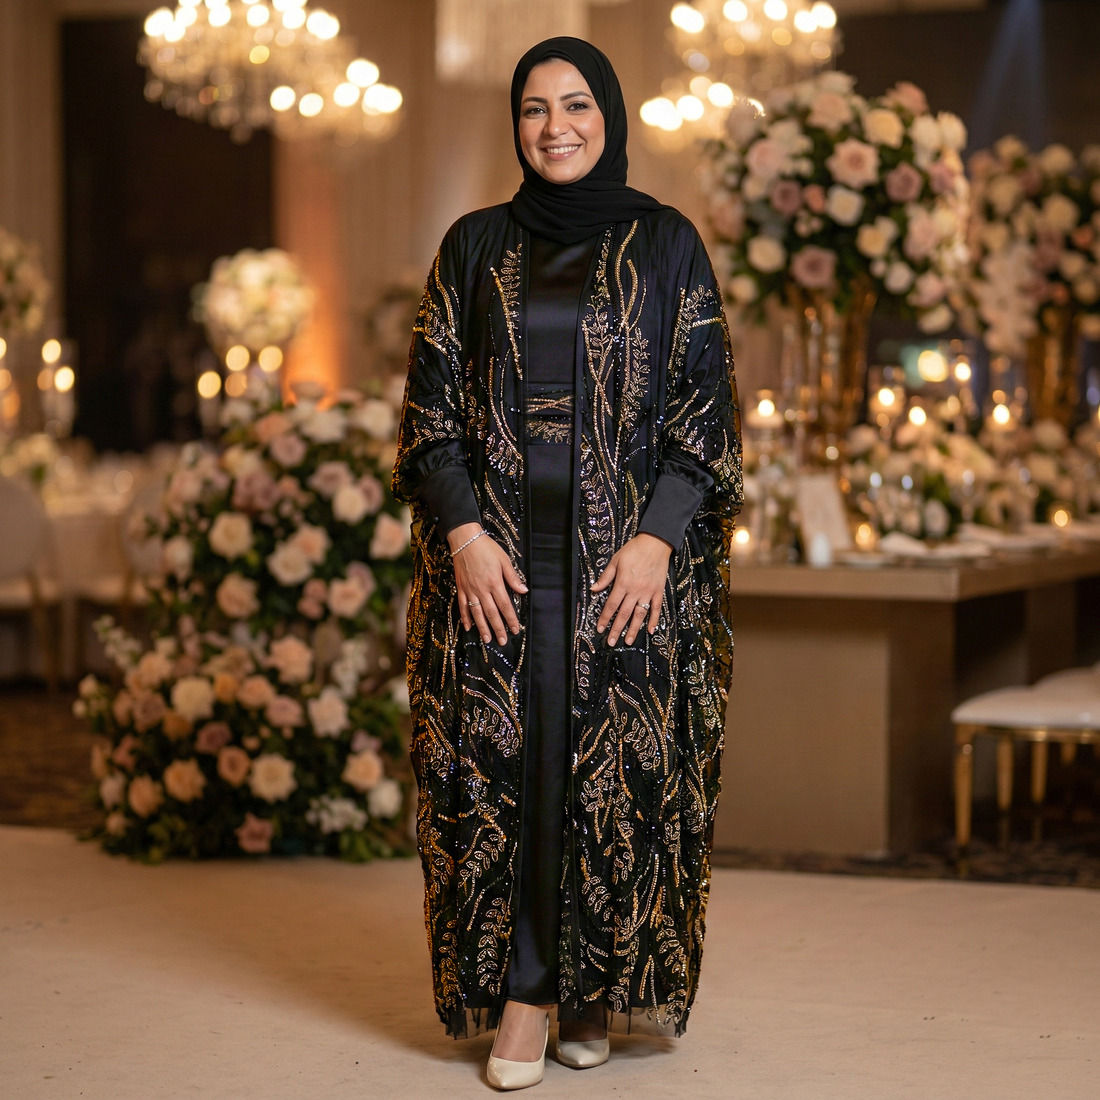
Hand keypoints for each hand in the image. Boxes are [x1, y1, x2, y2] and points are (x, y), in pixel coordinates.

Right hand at [448, 522, 527, 644]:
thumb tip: (523, 590)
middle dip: (498, 628)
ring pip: (477, 613)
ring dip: (482, 627)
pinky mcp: (460, 588)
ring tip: (487, 639)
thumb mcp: (504, 560)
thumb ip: (513, 577)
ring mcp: (470, 590)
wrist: (465, 540)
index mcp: (494, 582)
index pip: (505, 605)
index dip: (511, 619)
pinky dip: (465, 617)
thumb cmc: (486, 548)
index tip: (515, 629)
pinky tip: (468, 627)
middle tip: (503, 641)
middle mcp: (482, 589)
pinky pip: (462, 606)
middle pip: (491, 613)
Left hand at [591, 533, 671, 645]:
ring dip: (633, 629)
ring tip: (627, 641)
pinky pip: (656, 609)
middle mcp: (635, 591)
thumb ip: (605, 577)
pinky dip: (654, 620)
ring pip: (639, 615)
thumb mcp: (615, 560)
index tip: (599, 629)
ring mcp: (648, 592)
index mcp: (623, 583)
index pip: (611, 605)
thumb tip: (594, 589)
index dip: (604, 618)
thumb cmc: (633, 550)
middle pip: (624, 614)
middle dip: (616, 629)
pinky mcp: (658, 591)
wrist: (655, 543)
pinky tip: (650, 631)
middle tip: (610, 642)